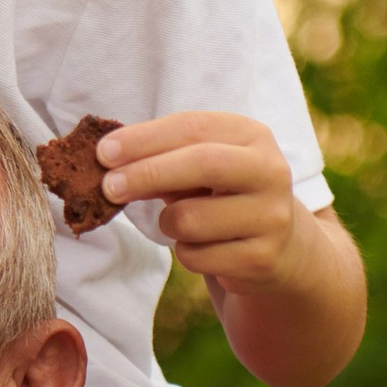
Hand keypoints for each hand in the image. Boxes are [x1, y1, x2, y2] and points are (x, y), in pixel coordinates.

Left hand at [97, 108, 302, 287]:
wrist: (283, 248)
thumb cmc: (224, 196)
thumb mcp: (201, 167)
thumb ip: (162, 158)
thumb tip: (107, 161)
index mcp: (252, 136)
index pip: (193, 127)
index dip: (144, 138)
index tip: (103, 152)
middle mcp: (270, 171)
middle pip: (202, 164)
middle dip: (146, 173)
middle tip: (108, 187)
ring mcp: (271, 217)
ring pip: (190, 220)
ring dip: (167, 224)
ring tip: (180, 223)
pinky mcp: (263, 259)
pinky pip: (197, 258)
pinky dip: (186, 254)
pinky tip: (205, 248)